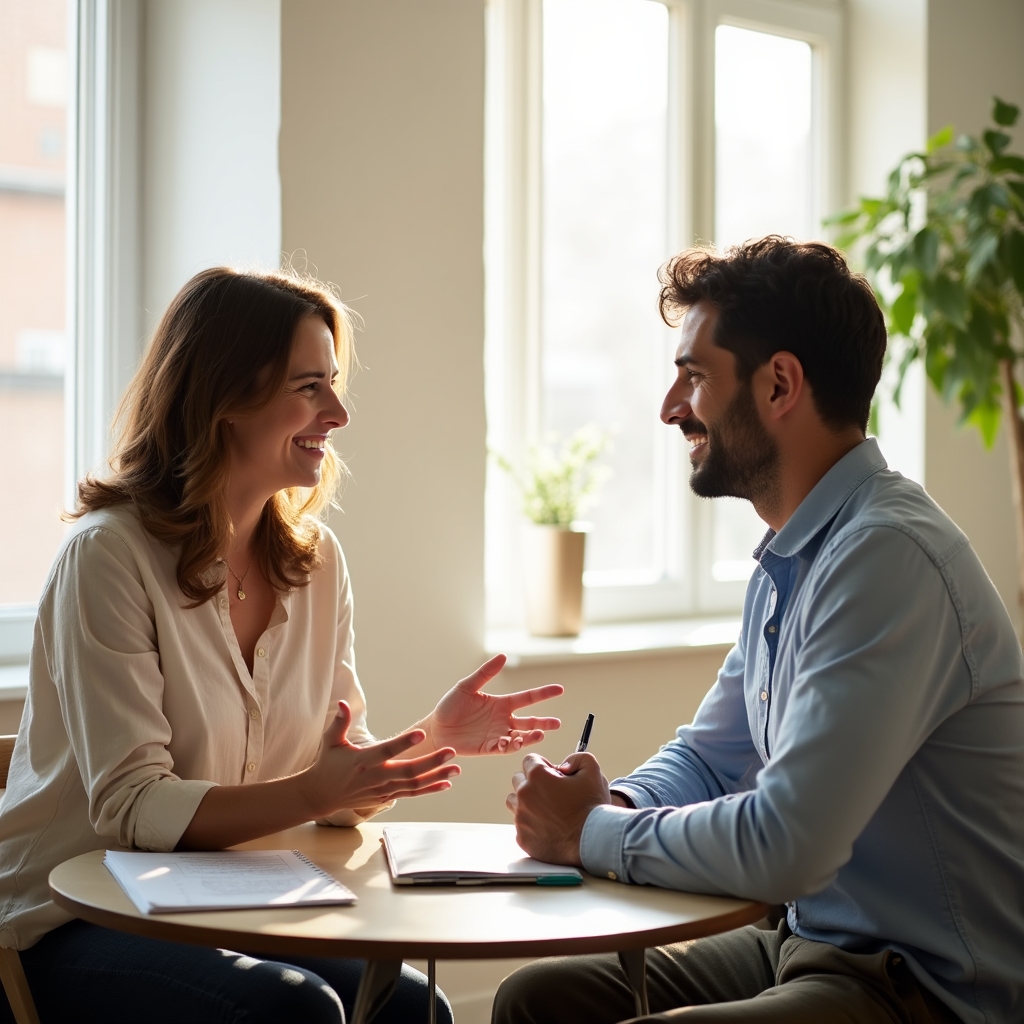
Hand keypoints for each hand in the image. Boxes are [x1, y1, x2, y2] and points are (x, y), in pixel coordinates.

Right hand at [301, 701, 460, 817]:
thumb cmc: (328, 763)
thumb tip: (343, 703)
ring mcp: (383, 789)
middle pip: (407, 771)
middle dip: (431, 762)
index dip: (404, 743)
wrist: (323, 794)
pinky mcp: (387, 797)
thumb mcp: (330, 741)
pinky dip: (429, 790)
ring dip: (436, 777)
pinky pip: (412, 794)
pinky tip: (446, 784)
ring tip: (456, 769)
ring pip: (413, 785)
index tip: (421, 734)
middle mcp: (376, 777)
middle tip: (452, 751)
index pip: (386, 751)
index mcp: (363, 760)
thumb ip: (339, 723)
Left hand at [427, 654, 563, 754]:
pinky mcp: (489, 748)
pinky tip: (515, 742)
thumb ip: (485, 673)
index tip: (559, 689)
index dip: (543, 694)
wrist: (435, 729)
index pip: (527, 698)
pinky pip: (506, 748)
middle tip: (557, 723)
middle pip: (530, 721)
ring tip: (539, 735)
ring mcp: (498, 735)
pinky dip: (513, 746)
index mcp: (501, 703)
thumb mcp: (466, 686)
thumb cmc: (449, 706)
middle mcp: (503, 720)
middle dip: (544, 723)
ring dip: (531, 736)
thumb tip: (503, 656)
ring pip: (521, 736)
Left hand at [506, 751, 610, 865]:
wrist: (593, 841)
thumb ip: (577, 758)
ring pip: (514, 802)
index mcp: (537, 776)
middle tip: (551, 793)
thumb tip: (563, 765)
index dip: (544, 766)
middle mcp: (524, 795)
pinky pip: (520, 826)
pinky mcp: (522, 838)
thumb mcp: (592, 771)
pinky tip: (548, 827)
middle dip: (533, 782)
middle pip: (518, 780)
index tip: (554, 776)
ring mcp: (521, 818)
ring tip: (547, 810)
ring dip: (527, 802)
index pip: (529, 760)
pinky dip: (530, 824)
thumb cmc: (592, 807)